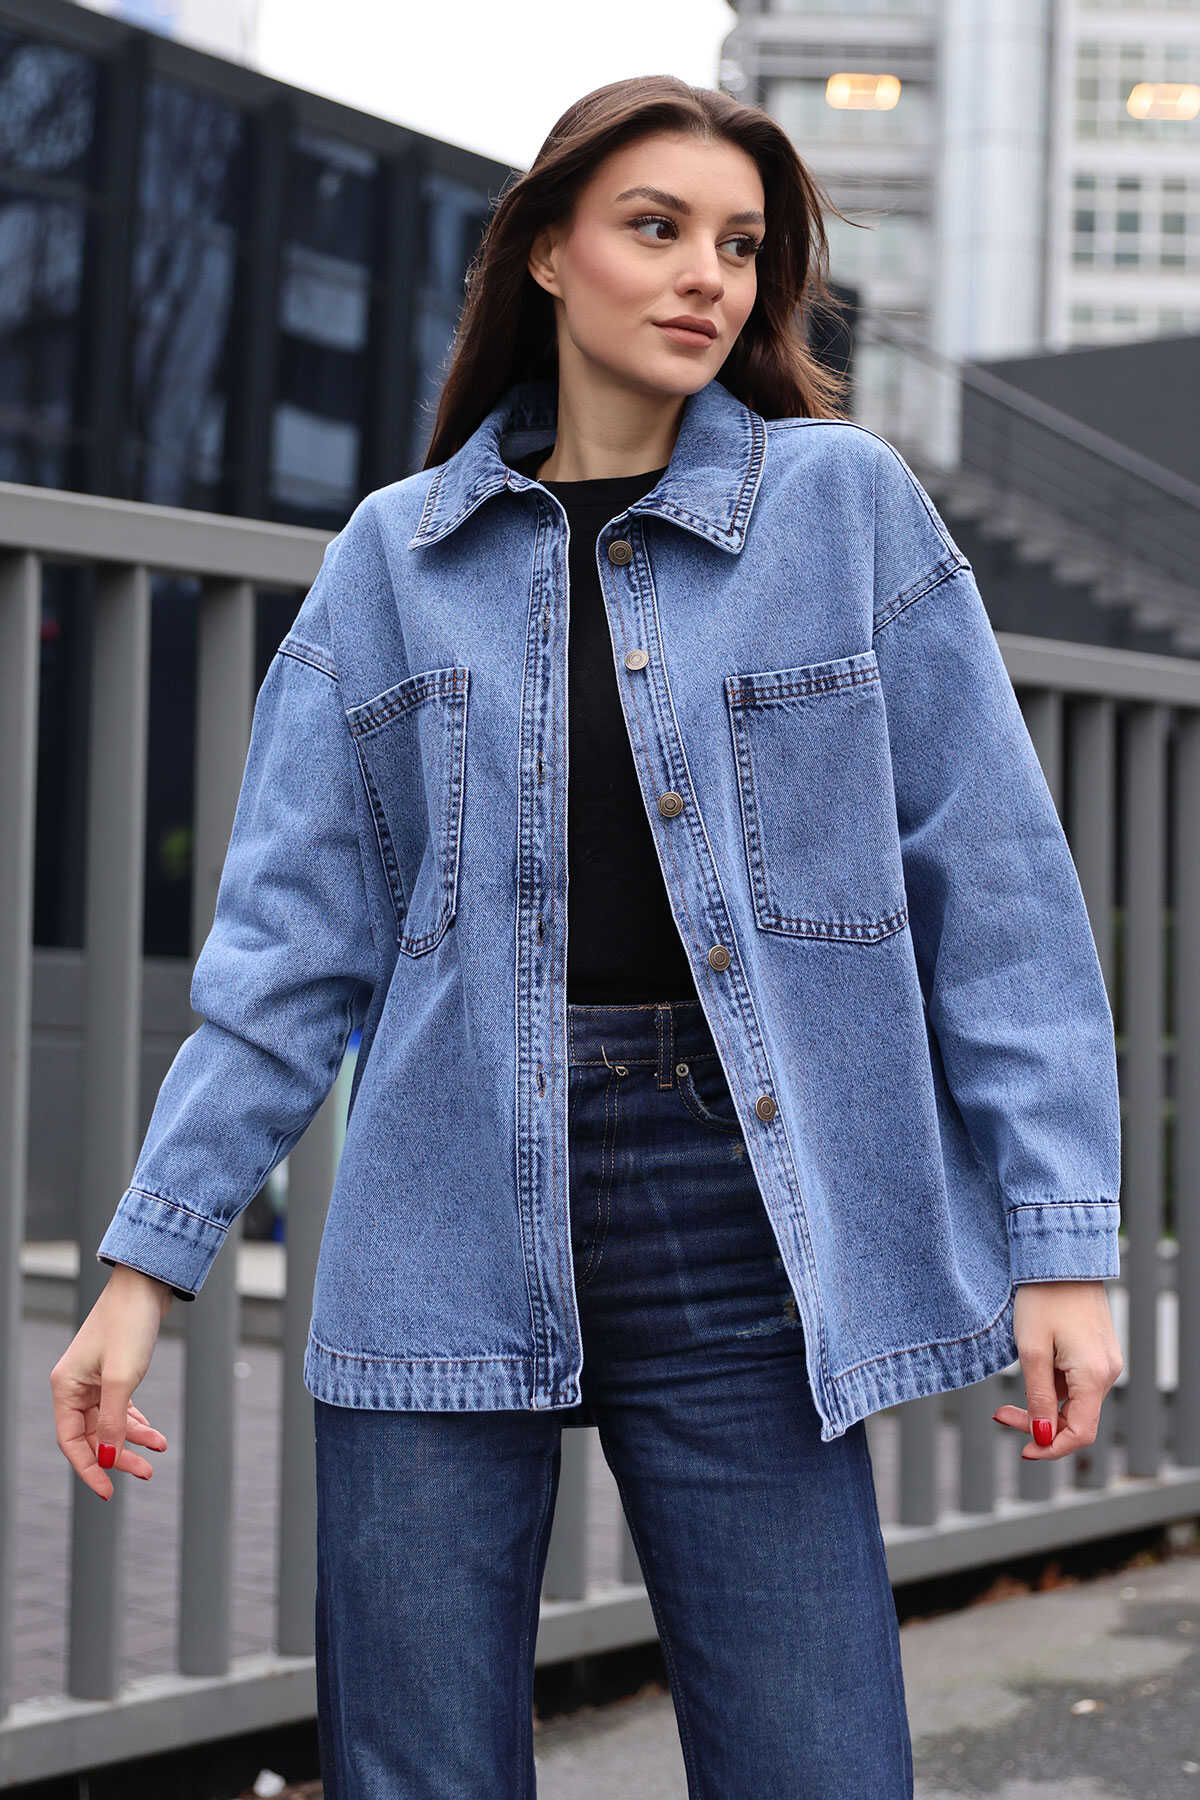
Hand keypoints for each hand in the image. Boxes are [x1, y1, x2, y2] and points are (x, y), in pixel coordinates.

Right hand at [50, 1265, 172, 1499]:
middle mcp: (75, 1385)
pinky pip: (121, 1408)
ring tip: (160, 1449)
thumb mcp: (122, 1378)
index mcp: (66, 1387)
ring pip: (109, 1423)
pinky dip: (137, 1422)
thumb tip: (106, 1456)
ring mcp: (94, 1379)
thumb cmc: (129, 1325)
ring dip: (133, 1439)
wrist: (146, 1285)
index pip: (70, 1441)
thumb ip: (112, 1420)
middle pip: (91, 1435)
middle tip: (146, 1472)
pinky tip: (153, 1435)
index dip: (89, 1468)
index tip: (108, 1492)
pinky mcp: (113, 1372)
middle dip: (118, 1455)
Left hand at [993, 1280, 1122, 1459]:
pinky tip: (1031, 1370)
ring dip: (1043, 1405)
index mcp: (1094, 1376)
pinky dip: (1052, 1387)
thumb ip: (1039, 1397)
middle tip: (1000, 1413)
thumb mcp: (1031, 1351)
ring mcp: (1105, 1361)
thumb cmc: (1042, 1299)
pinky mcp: (1098, 1351)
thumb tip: (1043, 1437)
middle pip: (1077, 1420)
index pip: (1080, 1433)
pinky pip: (1077, 1383)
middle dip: (1039, 1424)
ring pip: (1075, 1402)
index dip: (1051, 1448)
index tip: (1023, 1450)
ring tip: (1008, 1395)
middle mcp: (1108, 1372)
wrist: (1061, 1256)